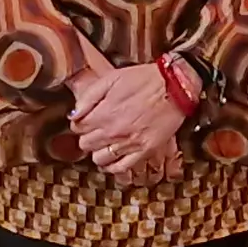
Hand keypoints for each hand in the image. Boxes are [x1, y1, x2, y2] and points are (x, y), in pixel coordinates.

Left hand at [70, 61, 189, 182]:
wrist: (174, 86)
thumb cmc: (144, 79)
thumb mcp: (111, 78)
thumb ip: (89, 97)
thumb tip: (74, 114)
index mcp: (103, 113)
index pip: (77, 128)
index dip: (79, 123)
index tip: (85, 121)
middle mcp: (113, 132)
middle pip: (86, 145)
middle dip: (87, 137)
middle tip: (96, 131)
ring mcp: (129, 143)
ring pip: (99, 159)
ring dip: (98, 152)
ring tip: (105, 144)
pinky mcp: (144, 151)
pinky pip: (121, 167)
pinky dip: (113, 166)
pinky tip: (114, 158)